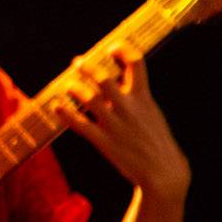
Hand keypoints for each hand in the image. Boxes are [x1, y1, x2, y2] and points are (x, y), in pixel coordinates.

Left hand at [54, 45, 191, 201]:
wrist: (164, 173)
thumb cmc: (156, 141)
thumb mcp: (151, 112)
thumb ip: (134, 95)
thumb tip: (115, 79)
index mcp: (144, 97)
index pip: (136, 62)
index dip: (123, 50)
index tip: (112, 48)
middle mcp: (128, 107)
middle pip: (103, 78)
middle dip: (88, 67)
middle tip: (78, 62)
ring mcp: (114, 124)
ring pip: (87, 98)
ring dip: (73, 88)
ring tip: (68, 86)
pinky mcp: (103, 141)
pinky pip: (79, 124)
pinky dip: (65, 113)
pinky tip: (57, 107)